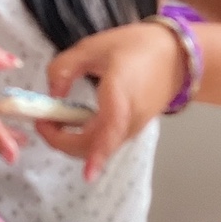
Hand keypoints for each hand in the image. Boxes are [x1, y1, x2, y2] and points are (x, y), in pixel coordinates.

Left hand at [39, 22, 183, 181]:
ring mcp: (133, 128)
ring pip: (98, 147)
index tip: (88, 174)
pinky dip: (84, 138)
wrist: (178, 56)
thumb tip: (51, 95)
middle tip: (42, 120)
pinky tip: (73, 119)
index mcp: (121, 94)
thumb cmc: (137, 47)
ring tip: (53, 117)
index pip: (111, 129)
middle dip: (62, 141)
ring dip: (71, 141)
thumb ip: (64, 67)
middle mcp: (129, 119)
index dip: (99, 153)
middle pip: (94, 146)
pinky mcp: (133, 130)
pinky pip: (105, 142)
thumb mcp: (93, 47)